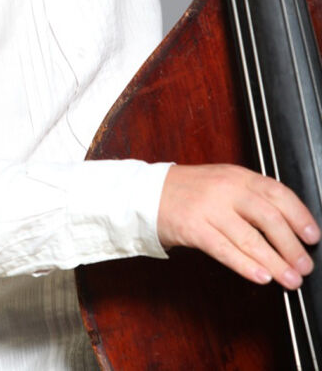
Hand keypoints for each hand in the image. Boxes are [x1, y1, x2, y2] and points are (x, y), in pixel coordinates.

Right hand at [157, 164, 319, 288]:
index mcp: (238, 176)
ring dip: (274, 262)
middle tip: (304, 266)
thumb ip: (253, 197)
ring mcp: (209, 207)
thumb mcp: (225, 183)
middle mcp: (226, 189)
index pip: (277, 193)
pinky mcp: (193, 227)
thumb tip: (288, 227)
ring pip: (249, 237)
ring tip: (290, 279)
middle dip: (291, 246)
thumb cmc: (191, 191)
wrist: (149, 193)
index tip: (312, 236)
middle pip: (268, 217)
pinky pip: (224, 249)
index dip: (299, 215)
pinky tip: (261, 276)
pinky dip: (245, 265)